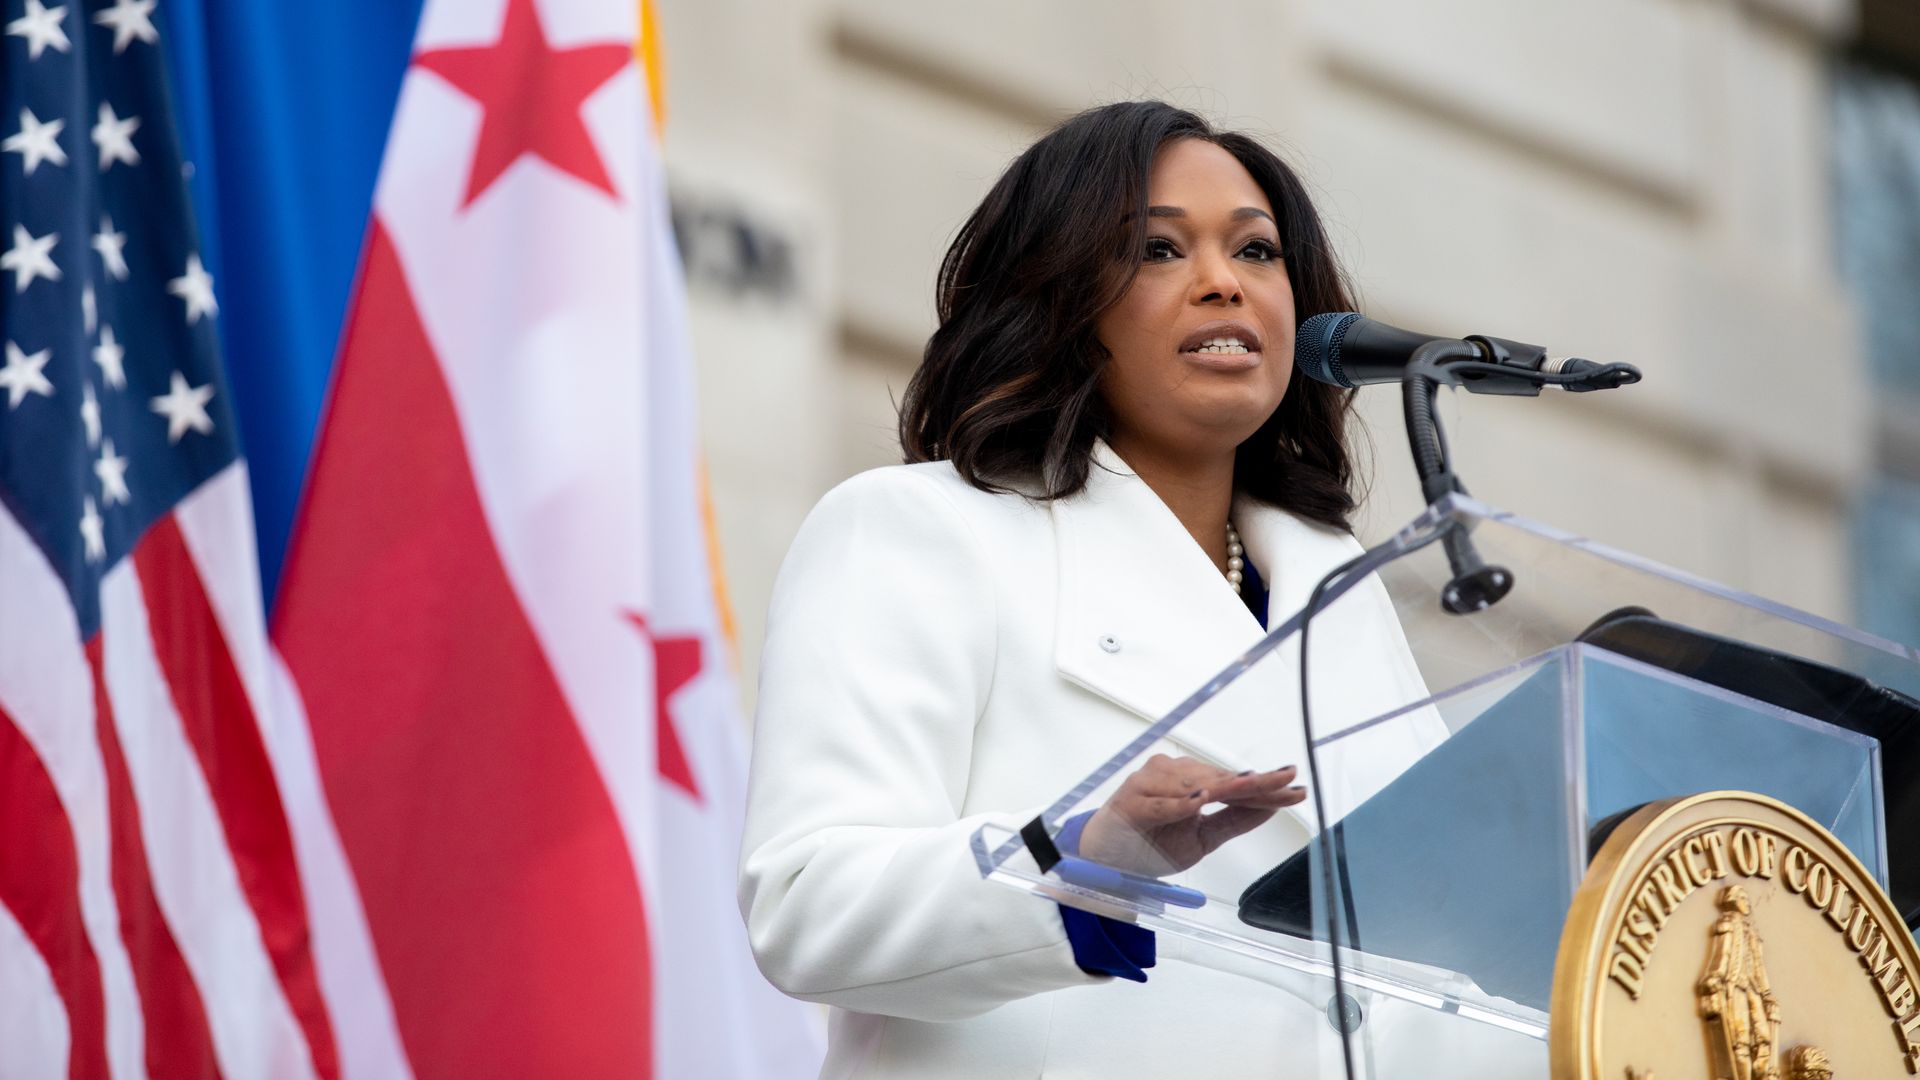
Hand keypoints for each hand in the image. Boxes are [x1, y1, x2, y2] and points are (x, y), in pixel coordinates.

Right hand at [1076, 754, 1304, 876]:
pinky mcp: (1130, 802)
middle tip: (1287, 784)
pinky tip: (1200, 801)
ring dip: (1224, 785)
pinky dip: (1178, 803)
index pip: (1236, 786)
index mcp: (1192, 784)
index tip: (1297, 789)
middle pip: (1221, 779)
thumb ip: (1233, 821)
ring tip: (1254, 785)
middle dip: (1256, 784)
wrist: (1104, 859)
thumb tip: (1271, 808)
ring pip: (1193, 784)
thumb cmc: (1149, 842)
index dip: (1267, 788)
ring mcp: (1149, 784)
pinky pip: (1159, 802)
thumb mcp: (1200, 839)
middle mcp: (1172, 775)